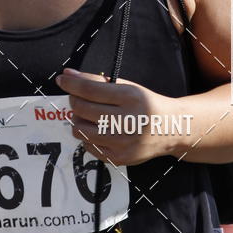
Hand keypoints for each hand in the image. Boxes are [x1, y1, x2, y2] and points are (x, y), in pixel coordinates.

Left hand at [55, 68, 183, 166]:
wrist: (169, 129)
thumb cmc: (144, 104)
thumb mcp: (126, 87)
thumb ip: (96, 80)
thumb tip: (67, 75)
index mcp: (129, 97)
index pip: (89, 89)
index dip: (71, 83)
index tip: (62, 79)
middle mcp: (126, 120)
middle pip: (81, 109)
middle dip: (75, 101)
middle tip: (79, 99)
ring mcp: (122, 142)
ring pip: (80, 129)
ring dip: (79, 120)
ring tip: (90, 116)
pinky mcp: (118, 158)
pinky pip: (87, 146)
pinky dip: (88, 136)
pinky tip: (99, 130)